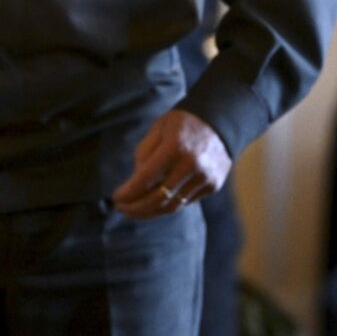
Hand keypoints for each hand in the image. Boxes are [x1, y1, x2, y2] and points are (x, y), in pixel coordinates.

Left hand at [112, 110, 231, 220]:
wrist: (220, 123)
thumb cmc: (182, 123)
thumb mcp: (158, 128)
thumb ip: (144, 154)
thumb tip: (134, 182)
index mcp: (174, 148)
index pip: (146, 179)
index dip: (128, 192)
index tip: (116, 198)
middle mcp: (191, 166)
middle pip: (159, 198)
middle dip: (137, 208)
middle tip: (122, 209)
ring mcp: (204, 179)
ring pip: (173, 205)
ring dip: (151, 212)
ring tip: (135, 212)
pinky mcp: (213, 186)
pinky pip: (185, 202)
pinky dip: (168, 205)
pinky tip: (155, 204)